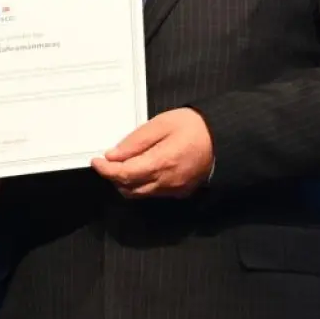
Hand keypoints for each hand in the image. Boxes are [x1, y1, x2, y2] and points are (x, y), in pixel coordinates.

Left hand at [91, 108, 213, 199]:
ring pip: (140, 194)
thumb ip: (135, 141)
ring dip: (126, 183)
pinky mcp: (181, 192)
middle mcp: (166, 182)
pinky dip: (142, 184)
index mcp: (161, 163)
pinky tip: (141, 169)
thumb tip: (113, 155)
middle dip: (114, 177)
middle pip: (129, 189)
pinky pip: (154, 193)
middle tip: (108, 161)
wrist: (223, 138)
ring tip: (122, 164)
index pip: (124, 175)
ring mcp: (174, 190)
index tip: (96, 161)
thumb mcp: (161, 124)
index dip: (106, 170)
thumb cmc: (193, 126)